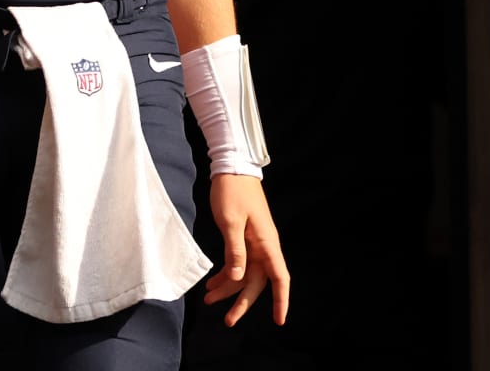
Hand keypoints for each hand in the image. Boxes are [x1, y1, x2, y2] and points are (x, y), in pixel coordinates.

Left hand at [203, 174, 290, 326]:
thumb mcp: (231, 222)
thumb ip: (235, 251)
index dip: (281, 300)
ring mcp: (253, 244)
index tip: (279, 320)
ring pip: (244, 275)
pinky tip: (212, 284)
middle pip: (257, 283)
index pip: (279, 277)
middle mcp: (263, 247)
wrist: (231, 168)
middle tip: (228, 321)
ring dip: (229, 289)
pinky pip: (236, 263)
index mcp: (266, 243)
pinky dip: (225, 274)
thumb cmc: (233, 192)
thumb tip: (240, 279)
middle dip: (242, 303)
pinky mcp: (243, 239)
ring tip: (208, 300)